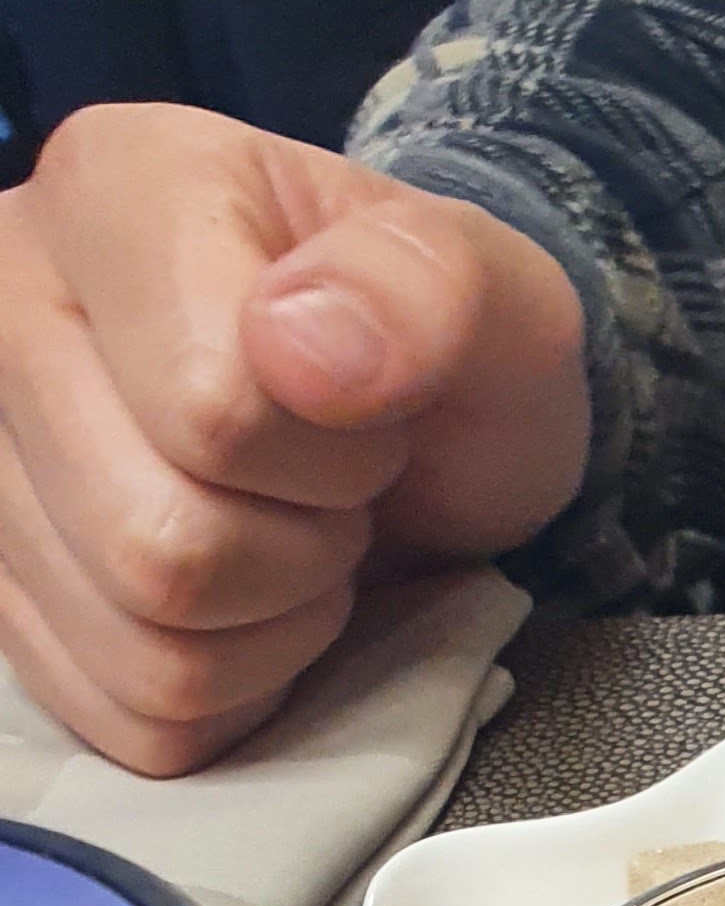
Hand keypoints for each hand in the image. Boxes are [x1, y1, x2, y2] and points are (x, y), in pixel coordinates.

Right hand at [0, 104, 590, 776]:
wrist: (408, 422)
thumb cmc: (439, 348)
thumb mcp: (494, 293)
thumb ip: (424, 288)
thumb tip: (302, 354)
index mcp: (112, 190)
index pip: (210, 412)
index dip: (336, 457)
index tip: (370, 414)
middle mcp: (6, 306)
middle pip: (159, 549)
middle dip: (301, 551)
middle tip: (335, 489)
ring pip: (141, 648)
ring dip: (268, 629)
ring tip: (295, 536)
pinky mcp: (7, 586)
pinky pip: (130, 715)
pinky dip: (227, 694)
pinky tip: (251, 606)